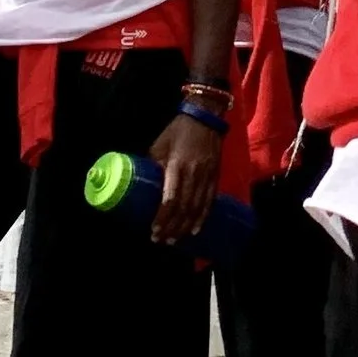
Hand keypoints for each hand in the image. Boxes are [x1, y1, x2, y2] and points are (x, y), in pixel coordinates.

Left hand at [148, 113, 221, 244]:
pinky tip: (195, 229)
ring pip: (196, 208)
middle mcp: (193, 174)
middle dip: (172, 227)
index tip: (154, 230)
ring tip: (174, 240)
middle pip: (183, 208)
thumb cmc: (177, 130)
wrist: (205, 117)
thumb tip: (142, 184)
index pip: (170, 199)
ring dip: (185, 227)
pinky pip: (210, 201)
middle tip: (161, 240)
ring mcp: (206, 175)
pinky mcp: (215, 175)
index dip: (162, 218)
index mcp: (176, 166)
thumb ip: (153, 166)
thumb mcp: (159, 145)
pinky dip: (202, 217)